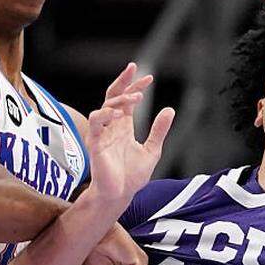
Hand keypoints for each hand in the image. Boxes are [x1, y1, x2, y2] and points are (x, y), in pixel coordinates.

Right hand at [85, 63, 174, 208]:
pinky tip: (118, 113)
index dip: (135, 87)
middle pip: (112, 96)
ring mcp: (102, 133)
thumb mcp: (152, 150)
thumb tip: (169, 110)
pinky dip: (105, 115)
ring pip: (105, 106)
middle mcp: (111, 126)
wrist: (120, 196)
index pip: (126, 100)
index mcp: (123, 126)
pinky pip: (96, 123)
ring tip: (137, 97)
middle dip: (123, 81)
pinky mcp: (95, 143)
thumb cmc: (132, 176)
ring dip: (120, 99)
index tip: (149, 78)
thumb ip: (159, 130)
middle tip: (135, 69)